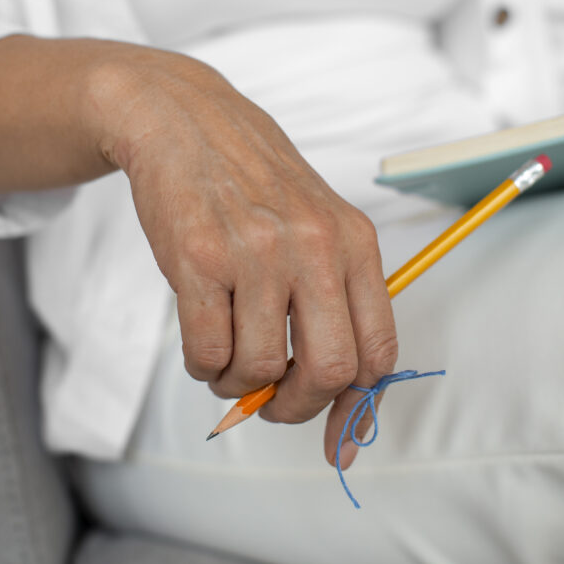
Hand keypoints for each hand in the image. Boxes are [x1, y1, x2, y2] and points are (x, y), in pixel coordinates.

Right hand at [90, 46, 397, 466]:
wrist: (186, 122)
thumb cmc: (254, 185)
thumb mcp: (317, 225)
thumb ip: (334, 302)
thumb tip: (340, 402)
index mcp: (355, 242)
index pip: (378, 351)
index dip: (358, 410)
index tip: (337, 441)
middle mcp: (314, 246)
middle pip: (329, 370)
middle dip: (296, 405)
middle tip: (270, 399)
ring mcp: (257, 251)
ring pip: (261, 368)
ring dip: (238, 382)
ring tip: (227, 354)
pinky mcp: (199, 258)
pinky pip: (208, 353)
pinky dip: (203, 366)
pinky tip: (202, 338)